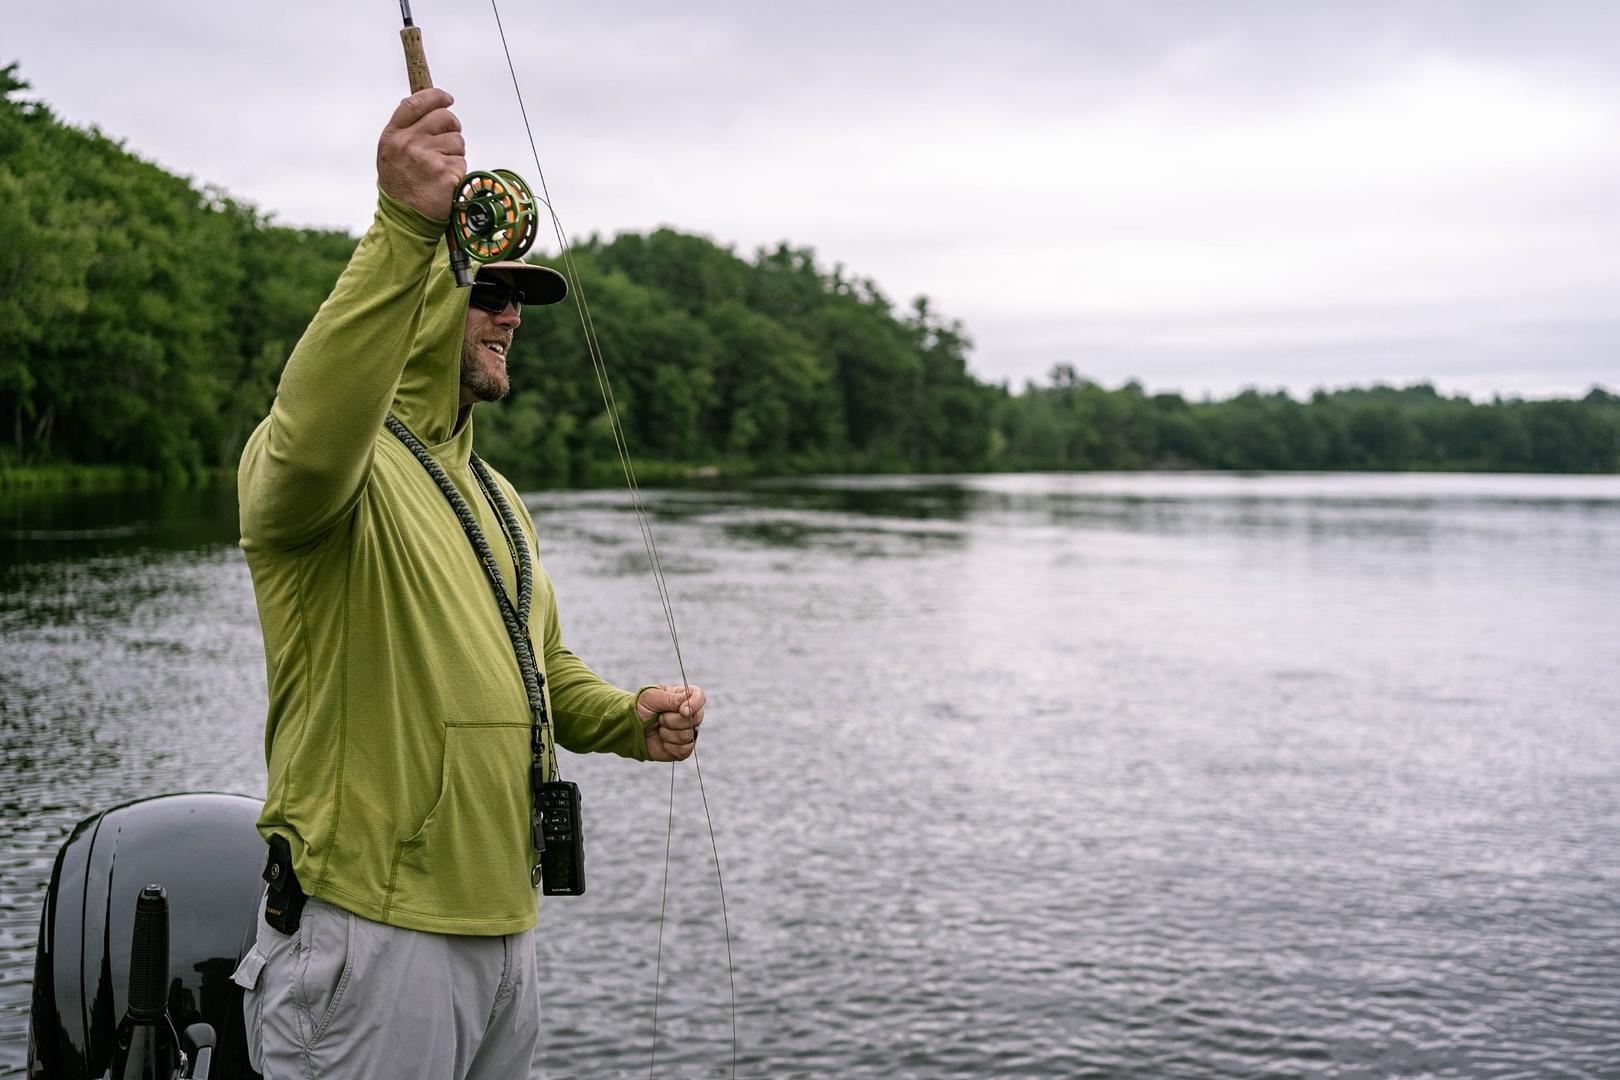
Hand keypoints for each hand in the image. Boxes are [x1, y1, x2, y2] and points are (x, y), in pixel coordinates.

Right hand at [376, 88, 465, 221]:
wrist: (405, 218)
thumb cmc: (401, 185)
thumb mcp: (391, 153)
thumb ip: (406, 129)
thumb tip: (427, 105)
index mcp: (393, 135)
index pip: (415, 102)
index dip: (435, 96)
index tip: (447, 98)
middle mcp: (408, 143)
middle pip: (444, 117)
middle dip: (452, 127)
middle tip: (448, 142)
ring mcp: (427, 157)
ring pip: (457, 141)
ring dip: (455, 154)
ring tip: (440, 169)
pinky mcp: (445, 173)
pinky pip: (462, 162)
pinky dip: (458, 172)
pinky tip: (445, 182)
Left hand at [637, 684, 706, 761]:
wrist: (631, 728)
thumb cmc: (641, 708)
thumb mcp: (651, 697)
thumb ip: (670, 699)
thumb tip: (686, 707)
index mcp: (684, 697)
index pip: (700, 697)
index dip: (694, 704)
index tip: (682, 710)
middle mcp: (690, 715)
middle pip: (695, 718)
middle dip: (672, 720)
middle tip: (659, 718)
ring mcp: (688, 732)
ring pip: (687, 735)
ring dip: (667, 733)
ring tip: (659, 729)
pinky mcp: (683, 748)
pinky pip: (685, 750)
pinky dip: (670, 747)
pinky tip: (662, 742)